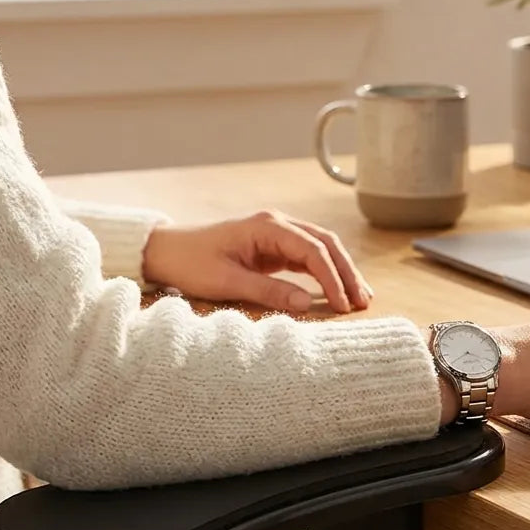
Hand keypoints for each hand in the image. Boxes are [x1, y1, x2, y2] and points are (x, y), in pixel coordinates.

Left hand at [142, 211, 373, 313]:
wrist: (166, 251)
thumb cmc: (191, 263)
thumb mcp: (227, 282)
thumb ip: (268, 291)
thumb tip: (306, 303)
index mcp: (267, 227)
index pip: (313, 250)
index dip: (332, 278)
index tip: (343, 305)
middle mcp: (277, 225)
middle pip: (326, 244)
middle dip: (347, 272)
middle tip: (363, 301)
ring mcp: (276, 235)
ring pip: (321, 249)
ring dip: (341, 272)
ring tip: (360, 297)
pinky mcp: (273, 248)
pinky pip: (308, 257)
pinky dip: (325, 273)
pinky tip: (338, 291)